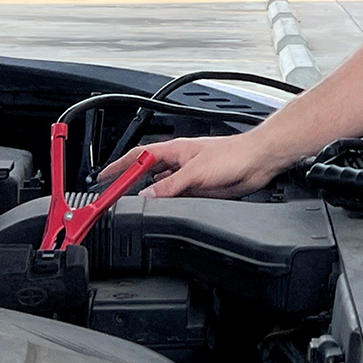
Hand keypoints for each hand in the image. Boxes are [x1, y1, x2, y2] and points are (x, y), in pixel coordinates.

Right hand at [105, 132, 290, 199]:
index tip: (104, 177)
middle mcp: (179, 163)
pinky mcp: (199, 189)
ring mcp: (189, 176)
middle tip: (113, 196)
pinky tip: (162, 211)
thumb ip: (170, 185)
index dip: (119, 166)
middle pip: (146, 173)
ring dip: (148, 195)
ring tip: (132, 206)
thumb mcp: (196, 171)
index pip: (138, 157)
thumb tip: (147, 195)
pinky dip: (166, 204)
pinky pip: (176, 198)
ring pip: (161, 187)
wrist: (258, 161)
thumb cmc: (233, 154)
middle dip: (129, 183)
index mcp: (174, 151)